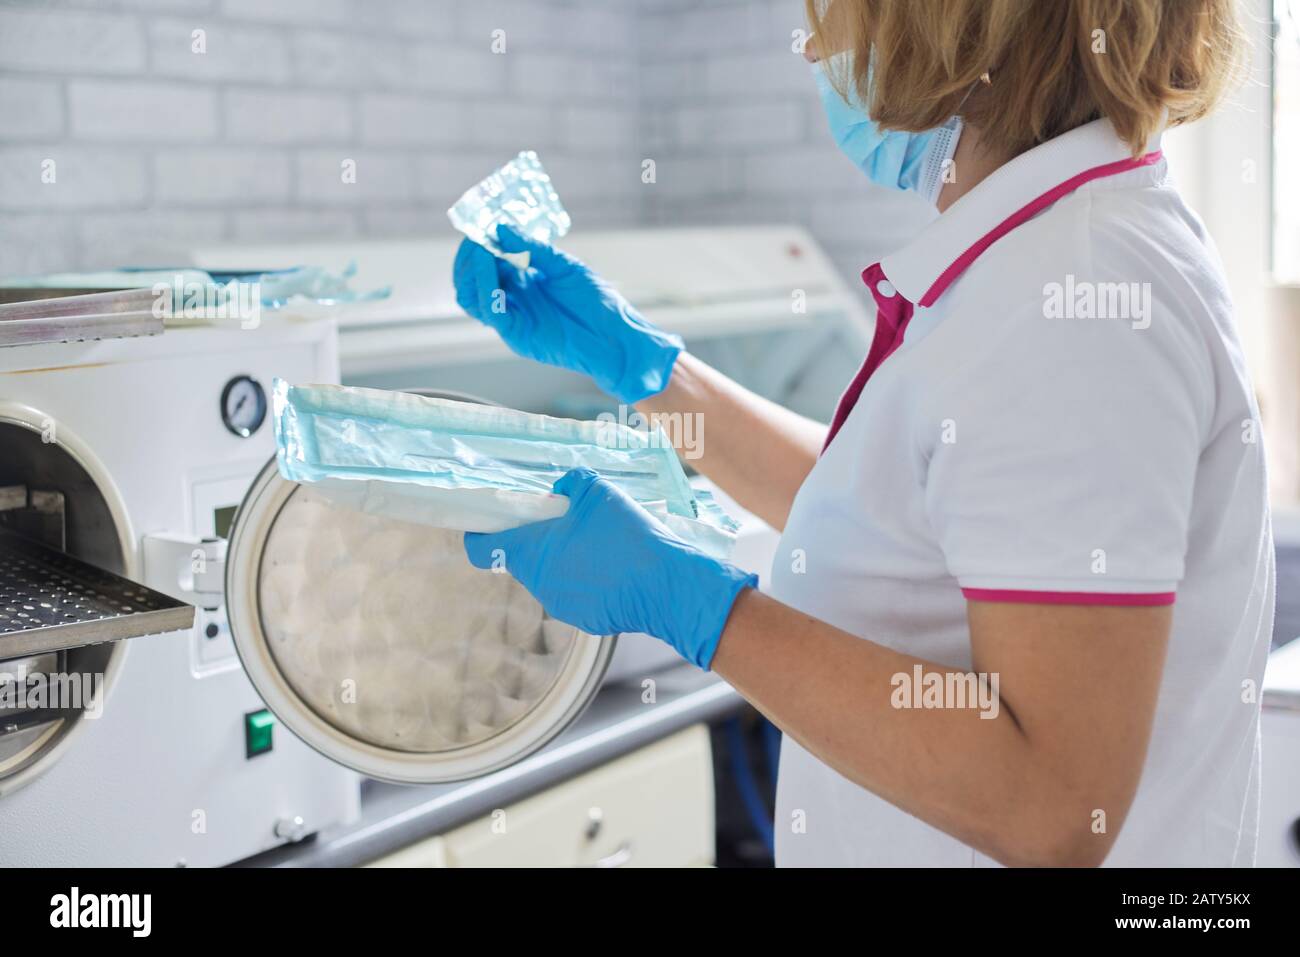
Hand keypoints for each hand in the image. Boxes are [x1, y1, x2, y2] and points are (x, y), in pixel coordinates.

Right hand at [453, 223, 682, 404]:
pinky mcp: (516, 334)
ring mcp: (512, 318)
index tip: (480, 225)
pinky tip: (490, 265)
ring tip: (481, 250)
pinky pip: (490, 311)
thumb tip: (502, 227)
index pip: (486, 262)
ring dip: (471, 271)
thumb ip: (533, 248)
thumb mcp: (564, 266)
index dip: (478, 244)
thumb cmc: (597, 302)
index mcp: (522, 280)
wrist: (615, 336)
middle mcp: (512, 299)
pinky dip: (484, 286)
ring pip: (471, 297)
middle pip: (471, 280)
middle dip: (469, 257)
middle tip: (476, 238)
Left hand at [463, 467, 756, 669]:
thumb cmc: (627, 537)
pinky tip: (616, 564)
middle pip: (524, 557)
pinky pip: (577, 591)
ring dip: (566, 556)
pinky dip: (589, 577)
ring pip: (553, 574)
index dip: (480, 529)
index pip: (479, 547)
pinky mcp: (587, 618)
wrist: (667, 586)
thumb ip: (571, 484)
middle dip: (541, 537)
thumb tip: (560, 488)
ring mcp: (563, 605)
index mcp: (532, 552)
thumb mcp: (598, 492)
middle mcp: (540, 583)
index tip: (494, 517)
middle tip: (569, 519)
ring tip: (601, 541)